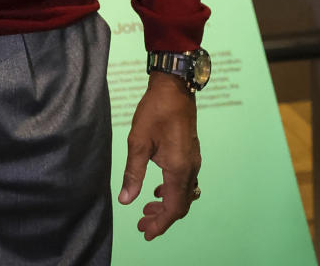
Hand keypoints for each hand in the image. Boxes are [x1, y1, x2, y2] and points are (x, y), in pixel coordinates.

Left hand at [119, 73, 200, 240]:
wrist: (174, 87)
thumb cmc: (155, 111)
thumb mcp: (138, 142)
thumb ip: (133, 173)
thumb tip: (126, 200)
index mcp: (178, 169)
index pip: (173, 208)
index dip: (160, 224)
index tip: (145, 232)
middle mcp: (190, 168)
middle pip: (180, 205)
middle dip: (161, 218)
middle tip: (142, 224)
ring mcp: (193, 161)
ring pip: (183, 194)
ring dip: (167, 205)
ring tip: (147, 209)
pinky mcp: (191, 154)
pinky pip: (185, 182)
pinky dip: (172, 192)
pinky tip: (157, 189)